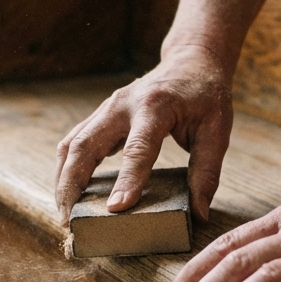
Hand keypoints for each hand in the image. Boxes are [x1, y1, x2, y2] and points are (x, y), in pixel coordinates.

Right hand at [55, 46, 233, 222]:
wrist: (190, 61)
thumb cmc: (205, 96)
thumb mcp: (217, 129)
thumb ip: (207, 171)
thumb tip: (199, 213)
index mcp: (155, 107)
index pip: (138, 148)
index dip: (127, 179)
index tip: (115, 208)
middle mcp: (122, 105)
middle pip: (86, 145)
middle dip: (72, 183)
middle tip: (69, 220)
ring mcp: (106, 108)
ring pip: (72, 144)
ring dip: (63, 179)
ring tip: (64, 213)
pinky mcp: (101, 116)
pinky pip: (75, 142)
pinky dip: (67, 168)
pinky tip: (67, 192)